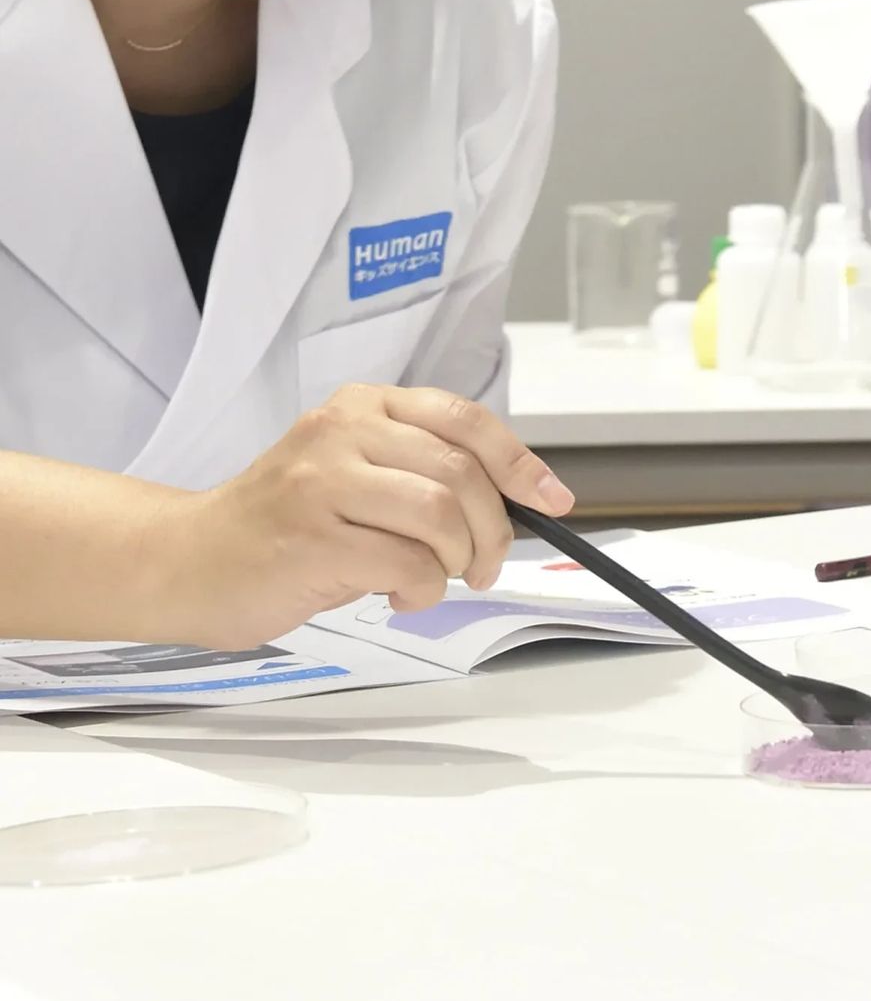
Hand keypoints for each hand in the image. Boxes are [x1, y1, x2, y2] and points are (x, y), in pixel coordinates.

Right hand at [152, 386, 573, 647]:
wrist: (187, 560)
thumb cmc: (285, 524)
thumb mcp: (357, 473)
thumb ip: (424, 471)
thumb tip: (516, 499)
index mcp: (364, 406)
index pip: (466, 421)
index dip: (520, 464)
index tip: (552, 500)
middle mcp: (343, 431)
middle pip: (462, 474)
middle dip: (492, 531)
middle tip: (483, 566)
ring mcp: (322, 482)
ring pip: (440, 516)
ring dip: (457, 561)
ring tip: (436, 579)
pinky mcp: (311, 538)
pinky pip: (406, 563)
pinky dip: (421, 588)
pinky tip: (398, 594)